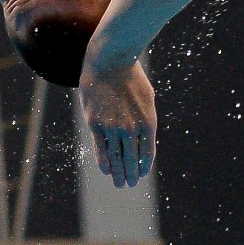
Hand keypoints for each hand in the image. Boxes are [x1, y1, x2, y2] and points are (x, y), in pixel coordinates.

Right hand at [77, 58, 156, 188]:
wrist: (110, 61)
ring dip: (118, 173)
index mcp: (147, 122)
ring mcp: (113, 126)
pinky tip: (106, 170)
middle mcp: (131, 128)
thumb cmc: (130, 77)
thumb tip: (145, 140)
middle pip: (132, 160)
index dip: (143, 168)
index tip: (139, 175)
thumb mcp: (147, 98)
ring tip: (118, 182)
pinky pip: (100, 148)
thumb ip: (146, 119)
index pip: (147, 154)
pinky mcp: (96, 123)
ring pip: (116, 158)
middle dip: (130, 175)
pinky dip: (104, 162)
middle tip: (128, 183)